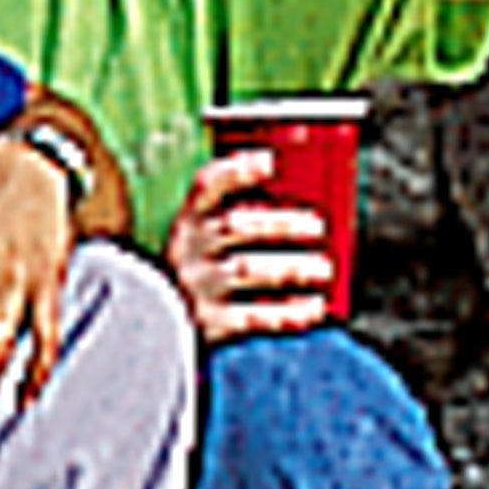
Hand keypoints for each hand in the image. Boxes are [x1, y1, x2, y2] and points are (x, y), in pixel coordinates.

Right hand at [167, 175, 347, 344]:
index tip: (269, 161)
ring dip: (290, 267)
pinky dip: (286, 313)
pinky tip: (313, 309)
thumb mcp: (209, 242)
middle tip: (317, 225)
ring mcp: (199, 286)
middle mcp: (190, 249)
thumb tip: (309, 218)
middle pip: (234, 226)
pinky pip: (252, 316)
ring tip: (323, 269)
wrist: (166, 326)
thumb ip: (246, 223)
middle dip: (278, 223)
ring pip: (247, 269)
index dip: (235, 171)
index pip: (206, 186)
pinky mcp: (210, 323)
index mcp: (190, 222)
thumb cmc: (206, 275)